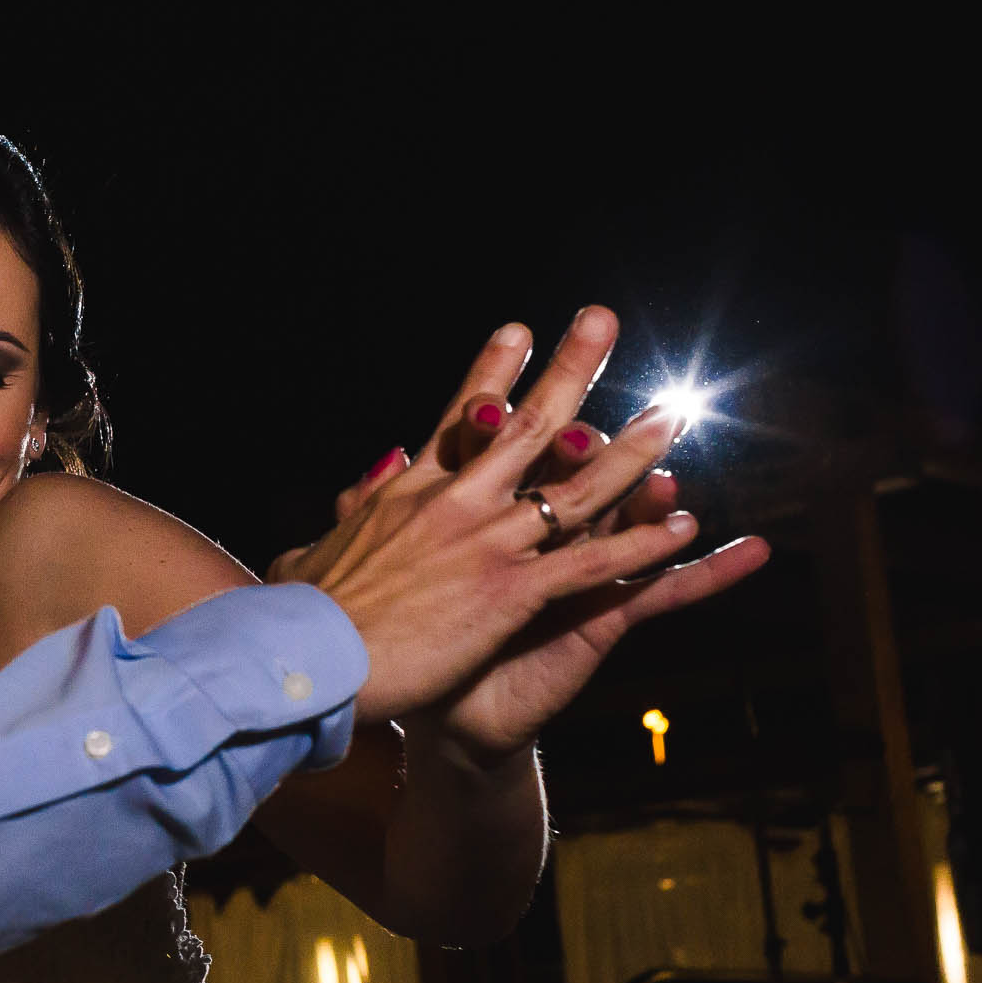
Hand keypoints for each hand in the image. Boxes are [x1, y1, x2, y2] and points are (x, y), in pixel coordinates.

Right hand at [272, 307, 767, 732]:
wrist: (308, 662)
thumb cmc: (299, 618)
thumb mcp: (309, 555)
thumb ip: (342, 519)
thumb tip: (350, 493)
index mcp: (406, 492)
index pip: (457, 420)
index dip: (492, 374)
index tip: (520, 330)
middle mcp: (454, 503)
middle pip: (527, 427)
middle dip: (571, 370)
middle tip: (601, 321)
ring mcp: (486, 543)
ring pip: (574, 487)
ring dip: (630, 451)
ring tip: (671, 416)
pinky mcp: (509, 593)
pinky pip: (591, 562)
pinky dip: (639, 544)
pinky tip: (682, 527)